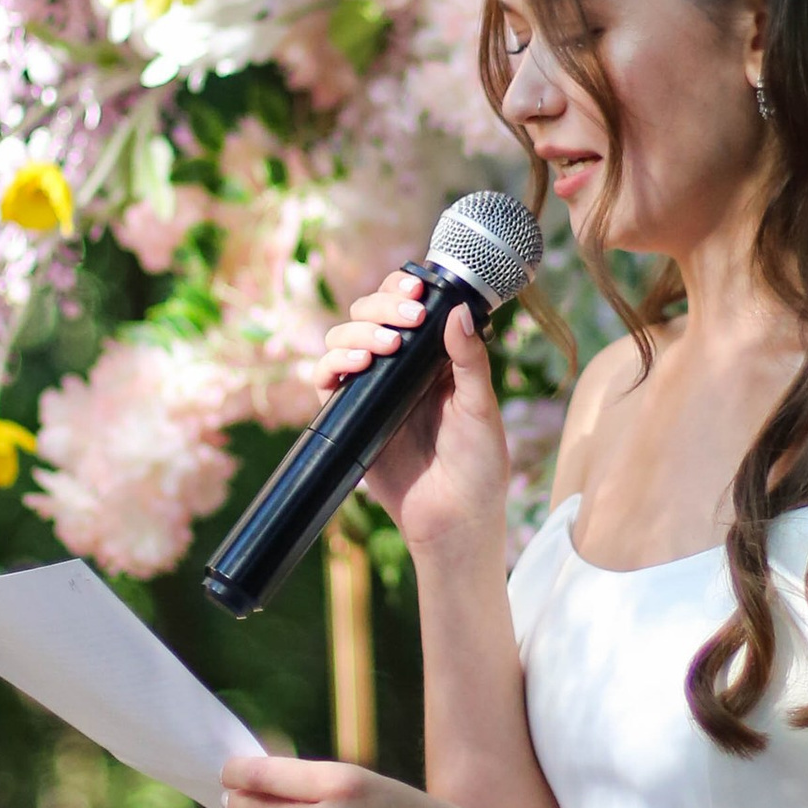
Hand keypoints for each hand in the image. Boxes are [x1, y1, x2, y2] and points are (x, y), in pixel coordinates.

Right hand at [311, 272, 508, 554]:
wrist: (454, 520)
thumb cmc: (478, 465)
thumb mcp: (481, 408)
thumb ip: (469, 360)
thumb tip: (455, 310)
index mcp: (434, 358)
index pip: (409, 306)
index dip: (403, 288)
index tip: (415, 287)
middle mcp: (400, 368)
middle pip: (369, 314)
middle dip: (381, 307)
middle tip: (404, 320)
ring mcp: (372, 391)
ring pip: (343, 340)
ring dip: (357, 332)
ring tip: (383, 347)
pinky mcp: (349, 417)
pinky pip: (326, 381)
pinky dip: (331, 364)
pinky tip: (353, 364)